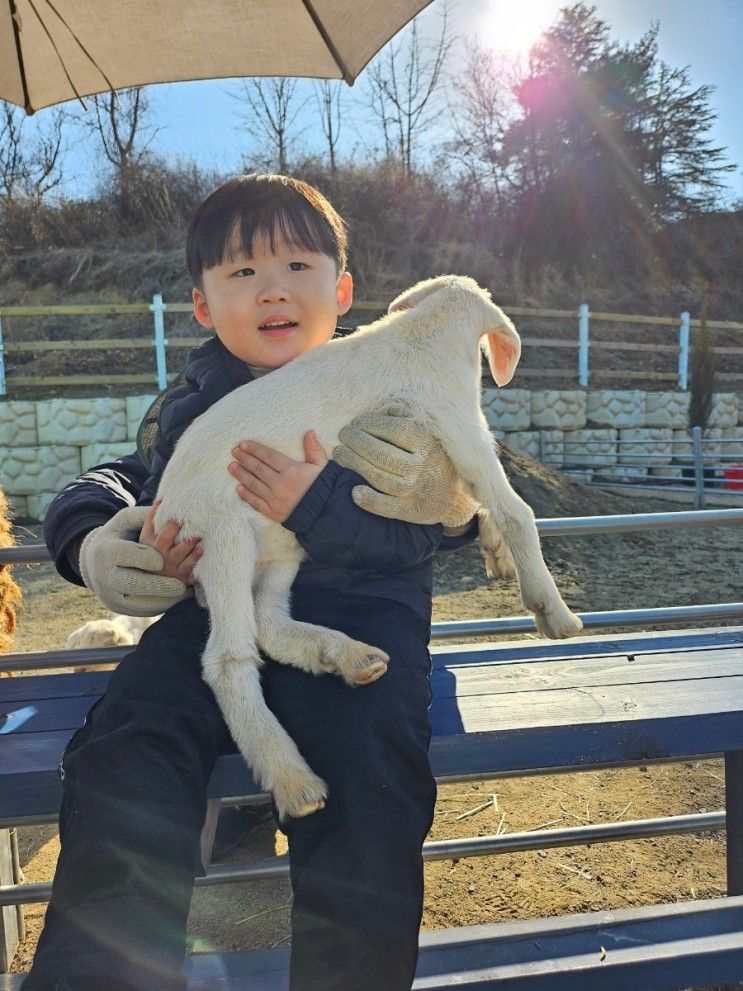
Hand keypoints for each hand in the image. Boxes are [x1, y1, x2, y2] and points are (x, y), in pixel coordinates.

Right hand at [77, 505, 193, 616]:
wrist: (96, 563)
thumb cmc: (119, 536)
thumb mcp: (125, 521)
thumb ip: (145, 516)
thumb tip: (170, 511)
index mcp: (107, 551)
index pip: (126, 555)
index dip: (144, 558)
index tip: (160, 560)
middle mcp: (106, 575)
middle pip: (131, 583)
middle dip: (156, 585)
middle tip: (179, 586)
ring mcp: (111, 595)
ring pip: (138, 602)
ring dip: (163, 599)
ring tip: (183, 593)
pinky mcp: (120, 607)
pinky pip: (142, 610)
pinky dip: (161, 606)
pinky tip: (177, 600)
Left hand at [229, 432, 328, 521]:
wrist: (326, 513)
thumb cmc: (324, 487)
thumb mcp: (321, 466)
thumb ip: (314, 448)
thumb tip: (309, 431)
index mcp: (291, 470)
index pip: (269, 457)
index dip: (255, 450)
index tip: (243, 444)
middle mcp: (280, 483)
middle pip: (258, 469)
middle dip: (245, 459)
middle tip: (234, 452)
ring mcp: (275, 499)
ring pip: (254, 484)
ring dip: (241, 475)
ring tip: (231, 467)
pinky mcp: (274, 512)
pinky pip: (257, 503)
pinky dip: (247, 495)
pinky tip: (239, 488)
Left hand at [333, 411, 477, 527]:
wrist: (455, 497)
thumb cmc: (435, 460)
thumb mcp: (431, 436)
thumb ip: (410, 420)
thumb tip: (387, 409)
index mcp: (428, 444)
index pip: (398, 430)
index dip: (372, 423)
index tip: (357, 421)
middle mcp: (422, 467)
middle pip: (383, 453)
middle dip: (357, 441)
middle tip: (344, 435)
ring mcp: (416, 490)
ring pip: (380, 477)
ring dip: (354, 464)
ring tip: (339, 454)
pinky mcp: (410, 510)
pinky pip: (386, 507)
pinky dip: (369, 500)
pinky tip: (354, 491)